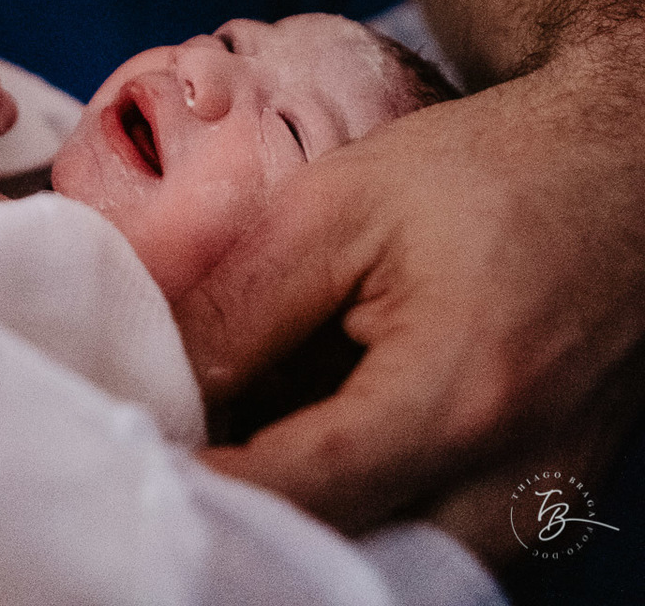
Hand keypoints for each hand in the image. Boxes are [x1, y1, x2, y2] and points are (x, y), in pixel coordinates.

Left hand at [180, 46, 644, 568]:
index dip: (204, 480)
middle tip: (194, 450)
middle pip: (348, 555)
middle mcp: (513, 486)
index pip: (299, 494)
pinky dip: (377, 511)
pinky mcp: (552, 509)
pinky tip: (335, 444)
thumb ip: (246, 300)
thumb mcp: (343, 201)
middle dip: (258, 517)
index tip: (138, 450)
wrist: (619, 170)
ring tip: (261, 438)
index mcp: (457, 398)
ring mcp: (544, 511)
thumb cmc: (489, 170)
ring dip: (319, 516)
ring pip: (396, 564)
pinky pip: (443, 546)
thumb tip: (163, 382)